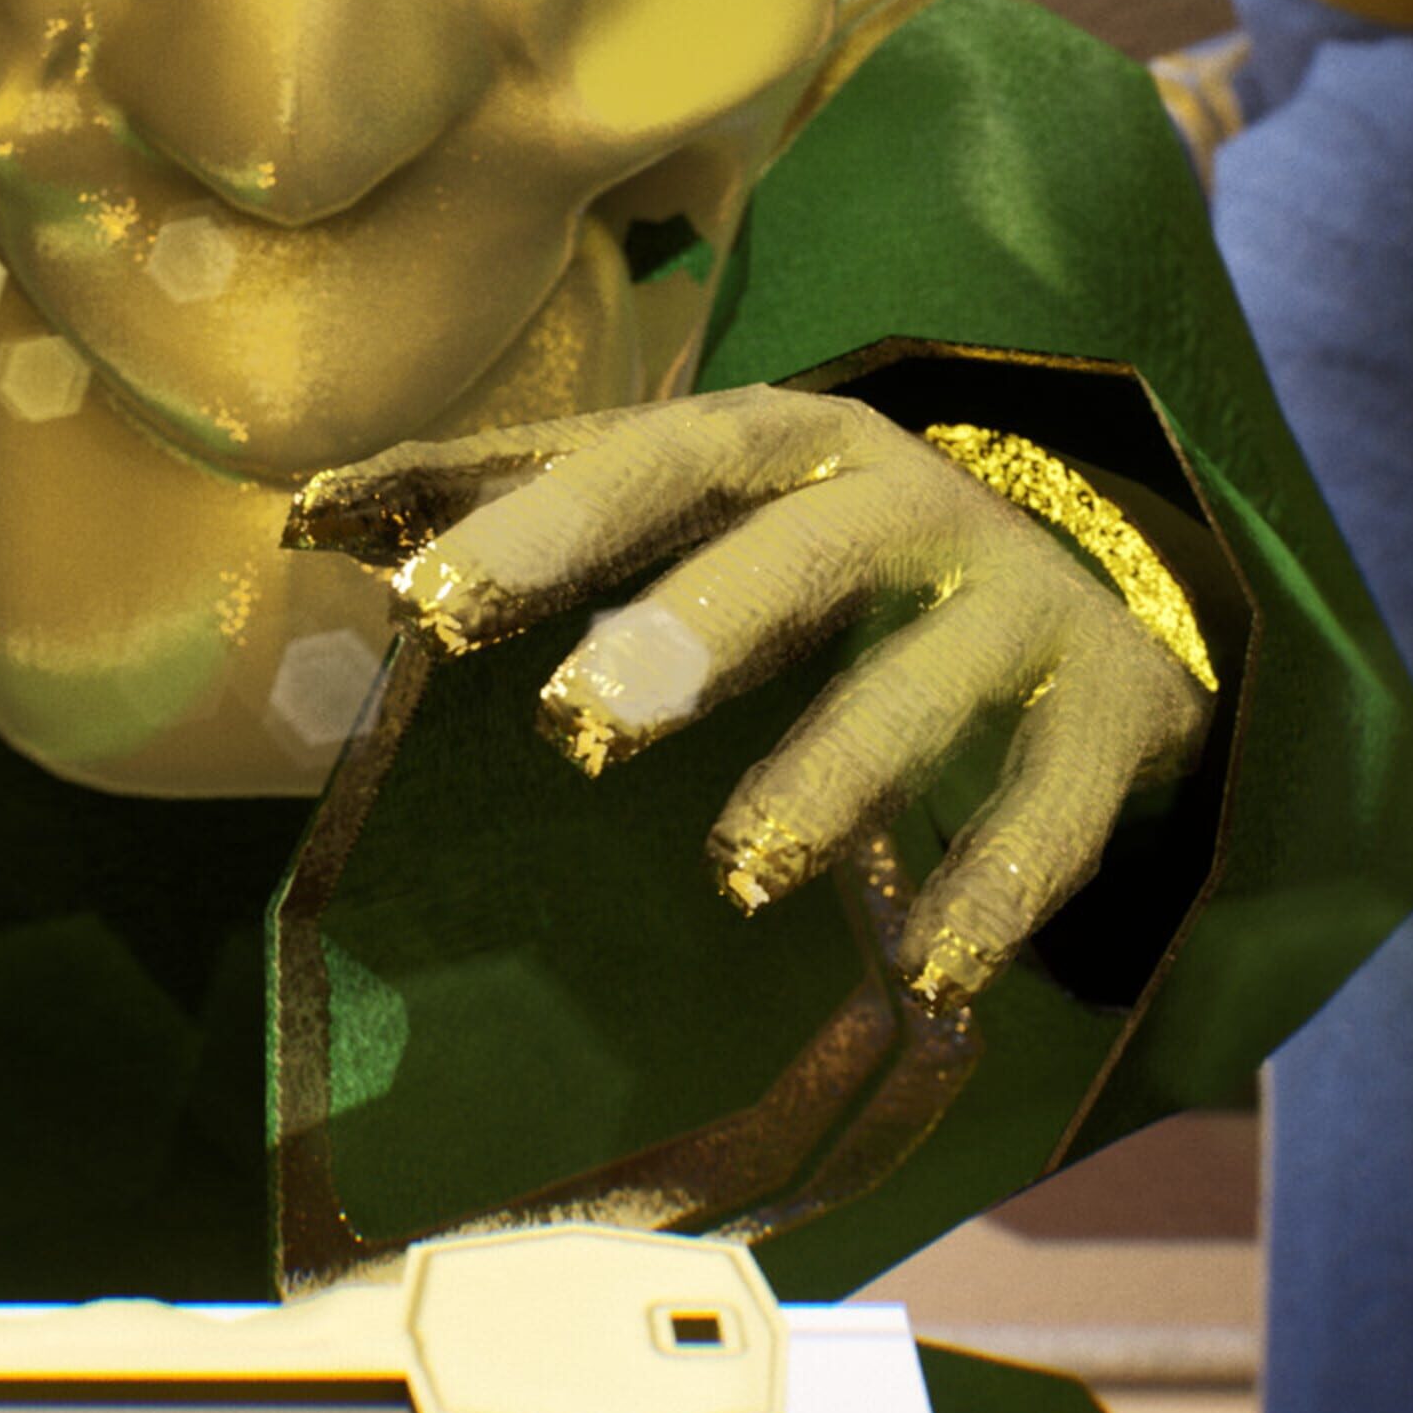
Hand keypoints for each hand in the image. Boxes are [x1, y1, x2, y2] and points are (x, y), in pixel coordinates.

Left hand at [288, 385, 1213, 1003]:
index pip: (654, 458)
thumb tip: (306, 516)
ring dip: (832, 771)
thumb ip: (509, 501)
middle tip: (574, 724)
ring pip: (925, 684)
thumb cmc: (814, 545)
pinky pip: (1053, 811)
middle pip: (798, 554)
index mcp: (782, 441)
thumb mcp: (686, 497)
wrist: (1103, 577)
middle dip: (690, 631)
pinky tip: (934, 970)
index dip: (546, 521)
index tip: (425, 597)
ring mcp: (1013, 611)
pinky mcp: (1106, 718)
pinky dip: (999, 891)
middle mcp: (903, 507)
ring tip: (735, 875)